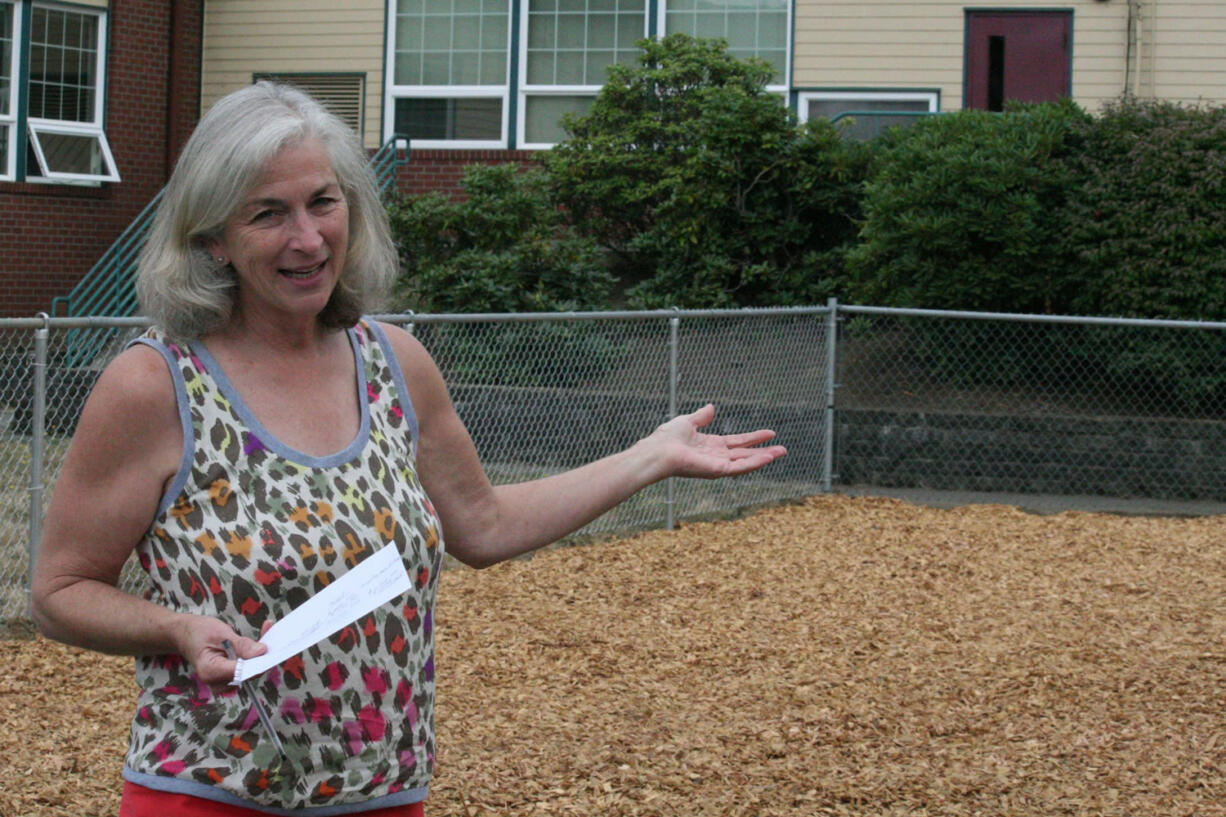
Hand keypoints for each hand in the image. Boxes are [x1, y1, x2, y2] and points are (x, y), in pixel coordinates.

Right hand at [172, 614, 269, 692]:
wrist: (185, 635)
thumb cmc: (198, 632)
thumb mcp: (219, 633)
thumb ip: (240, 645)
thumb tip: (262, 652)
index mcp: (210, 672)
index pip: (242, 672)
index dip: (258, 661)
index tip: (269, 647)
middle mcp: (217, 682)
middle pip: (249, 673)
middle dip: (262, 653)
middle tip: (270, 629)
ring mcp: (224, 681)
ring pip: (252, 670)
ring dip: (261, 651)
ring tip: (267, 628)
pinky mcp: (231, 676)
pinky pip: (249, 668)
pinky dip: (256, 653)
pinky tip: (263, 636)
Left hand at [646, 404, 786, 479]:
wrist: (659, 450)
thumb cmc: (668, 438)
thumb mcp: (688, 422)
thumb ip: (701, 417)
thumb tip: (711, 407)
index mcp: (711, 446)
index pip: (737, 442)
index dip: (753, 438)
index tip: (770, 433)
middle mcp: (716, 457)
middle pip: (745, 454)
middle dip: (764, 451)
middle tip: (782, 449)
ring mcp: (718, 465)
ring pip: (746, 462)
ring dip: (764, 458)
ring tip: (780, 452)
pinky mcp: (717, 471)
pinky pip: (739, 468)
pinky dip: (754, 463)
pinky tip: (767, 457)